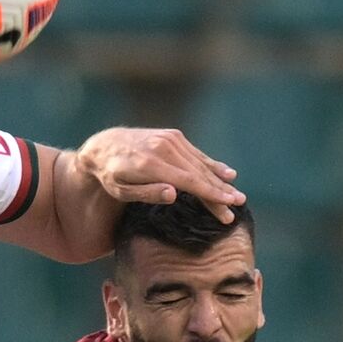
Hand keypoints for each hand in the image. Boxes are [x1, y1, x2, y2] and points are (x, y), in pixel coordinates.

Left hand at [75, 128, 243, 223]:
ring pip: (200, 163)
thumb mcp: (121, 190)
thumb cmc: (111, 176)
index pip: (189, 181)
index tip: (228, 205)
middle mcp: (162, 148)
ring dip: (220, 179)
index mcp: (151, 165)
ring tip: (236, 194)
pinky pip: (195, 153)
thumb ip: (147, 193)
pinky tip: (227, 173)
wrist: (104, 146)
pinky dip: (211, 164)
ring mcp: (169, 139)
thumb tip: (174, 194)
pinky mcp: (172, 135)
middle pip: (199, 173)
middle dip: (220, 190)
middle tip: (238, 205)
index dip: (211, 194)